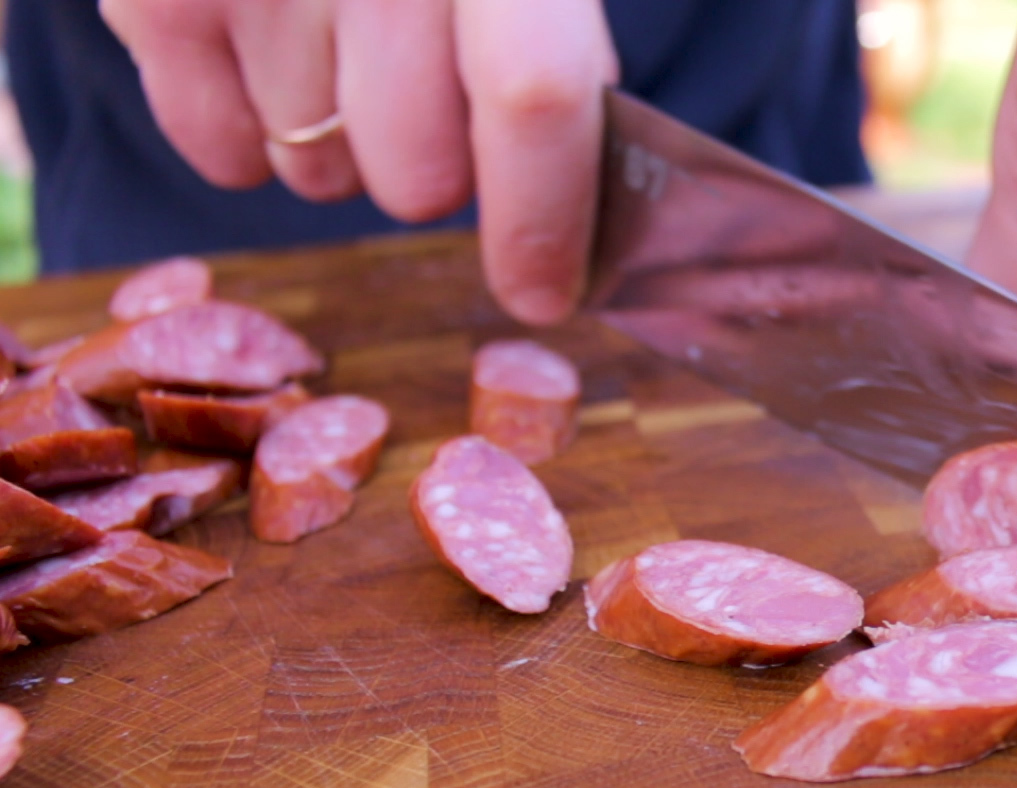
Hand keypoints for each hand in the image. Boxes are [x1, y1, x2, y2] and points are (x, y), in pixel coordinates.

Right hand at [100, 0, 617, 325]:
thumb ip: (553, 56)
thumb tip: (570, 213)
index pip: (531, 95)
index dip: (542, 217)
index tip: (543, 294)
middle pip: (417, 176)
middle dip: (434, 169)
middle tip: (421, 93)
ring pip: (321, 175)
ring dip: (342, 143)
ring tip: (338, 44)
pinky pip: (225, 156)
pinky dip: (252, 137)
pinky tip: (270, 57)